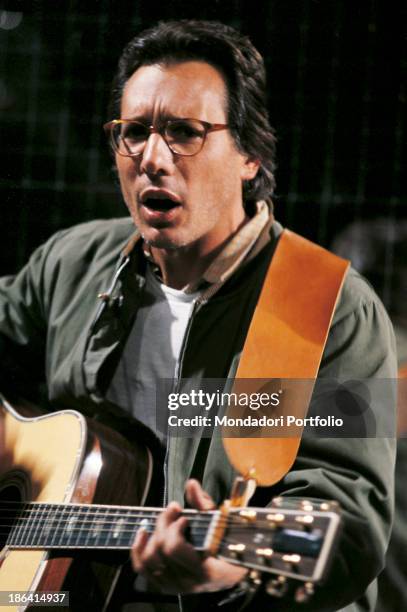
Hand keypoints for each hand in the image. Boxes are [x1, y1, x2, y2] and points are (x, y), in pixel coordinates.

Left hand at [131, 479, 247, 593]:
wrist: (233, 570)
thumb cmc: (228, 544)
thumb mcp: (222, 523)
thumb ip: (204, 504)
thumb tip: (191, 484)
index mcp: (206, 570)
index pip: (173, 548)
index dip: (174, 527)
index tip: (184, 516)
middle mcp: (189, 582)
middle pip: (159, 550)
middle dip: (163, 524)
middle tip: (173, 510)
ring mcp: (176, 586)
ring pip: (148, 560)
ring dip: (151, 535)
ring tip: (161, 519)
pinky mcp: (166, 585)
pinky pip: (143, 568)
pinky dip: (138, 549)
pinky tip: (143, 533)